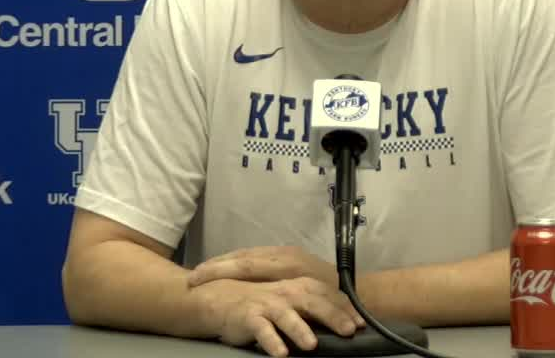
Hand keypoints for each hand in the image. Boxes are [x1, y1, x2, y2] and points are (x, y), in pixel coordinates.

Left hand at [187, 246, 337, 287]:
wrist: (361, 297)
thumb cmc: (329, 289)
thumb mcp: (299, 278)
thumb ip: (277, 278)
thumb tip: (251, 285)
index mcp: (283, 256)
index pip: (245, 257)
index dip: (221, 263)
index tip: (199, 271)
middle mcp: (285, 257)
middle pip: (243, 258)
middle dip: (216, 266)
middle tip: (193, 277)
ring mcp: (293, 268)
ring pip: (251, 265)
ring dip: (224, 271)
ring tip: (202, 280)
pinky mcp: (300, 282)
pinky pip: (268, 283)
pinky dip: (248, 287)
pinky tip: (233, 293)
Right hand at [194, 277, 366, 357]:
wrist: (222, 298)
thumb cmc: (260, 303)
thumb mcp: (289, 301)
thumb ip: (311, 307)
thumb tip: (340, 322)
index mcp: (298, 286)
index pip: (327, 295)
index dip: (345, 308)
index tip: (361, 323)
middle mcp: (285, 292)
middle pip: (313, 301)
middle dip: (332, 316)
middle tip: (349, 330)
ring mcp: (267, 303)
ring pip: (287, 315)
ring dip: (300, 329)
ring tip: (312, 344)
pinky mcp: (249, 316)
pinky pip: (262, 330)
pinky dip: (271, 341)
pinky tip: (280, 353)